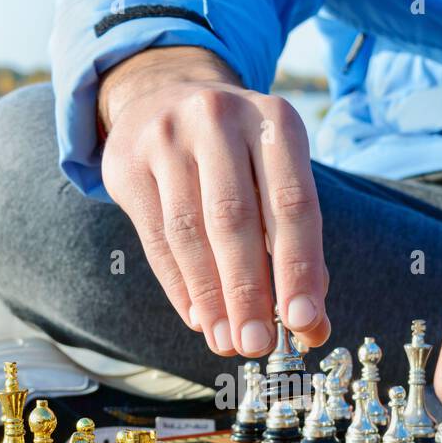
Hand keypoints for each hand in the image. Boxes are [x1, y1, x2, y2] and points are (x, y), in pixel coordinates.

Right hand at [98, 46, 329, 356]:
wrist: (163, 96)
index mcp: (275, 122)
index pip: (292, 204)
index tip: (305, 322)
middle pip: (235, 220)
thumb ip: (298, 249)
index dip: (299, 268)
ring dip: (211, 297)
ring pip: (190, 232)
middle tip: (258, 346)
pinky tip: (198, 317)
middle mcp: (220, 119)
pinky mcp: (128, 162)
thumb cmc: (238, 157)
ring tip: (227, 341)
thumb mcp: (277, 181)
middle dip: (249, 291)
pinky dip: (179, 285)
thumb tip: (313, 327)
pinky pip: (155, 237)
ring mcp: (168, 137)